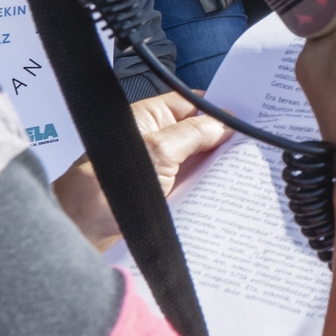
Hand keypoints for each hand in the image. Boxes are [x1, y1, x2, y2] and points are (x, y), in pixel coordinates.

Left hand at [52, 95, 236, 247]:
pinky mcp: (163, 193)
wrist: (83, 231)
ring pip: (199, 162)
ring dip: (218, 167)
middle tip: (253, 144)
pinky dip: (209, 189)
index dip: (221, 109)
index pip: (194, 104)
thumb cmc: (102, 187)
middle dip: (224, 140)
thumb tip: (223, 124)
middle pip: (200, 134)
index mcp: (150, 118)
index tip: (249, 117)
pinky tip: (226, 193)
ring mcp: (160, 168)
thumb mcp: (158, 151)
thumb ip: (193, 134)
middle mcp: (156, 140)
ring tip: (246, 169)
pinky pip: (193, 185)